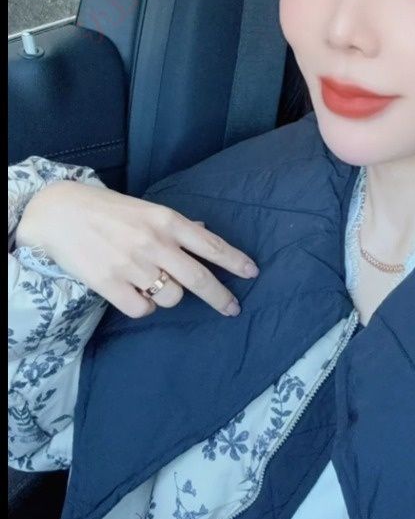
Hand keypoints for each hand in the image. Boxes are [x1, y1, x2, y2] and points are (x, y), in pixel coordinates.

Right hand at [14, 180, 258, 317]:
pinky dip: (144, 306)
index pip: (212, 245)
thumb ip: (177, 225)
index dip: (235, 262)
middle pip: (200, 279)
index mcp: (167, 220)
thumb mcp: (146, 209)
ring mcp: (132, 265)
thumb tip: (205, 232)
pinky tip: (136, 293)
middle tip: (232, 308)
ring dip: (170, 296)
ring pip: (172, 298)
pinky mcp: (110, 284)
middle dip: (221, 298)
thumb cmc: (106, 209)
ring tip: (154, 283)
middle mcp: (154, 243)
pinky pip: (143, 309)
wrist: (58, 212)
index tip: (252, 273)